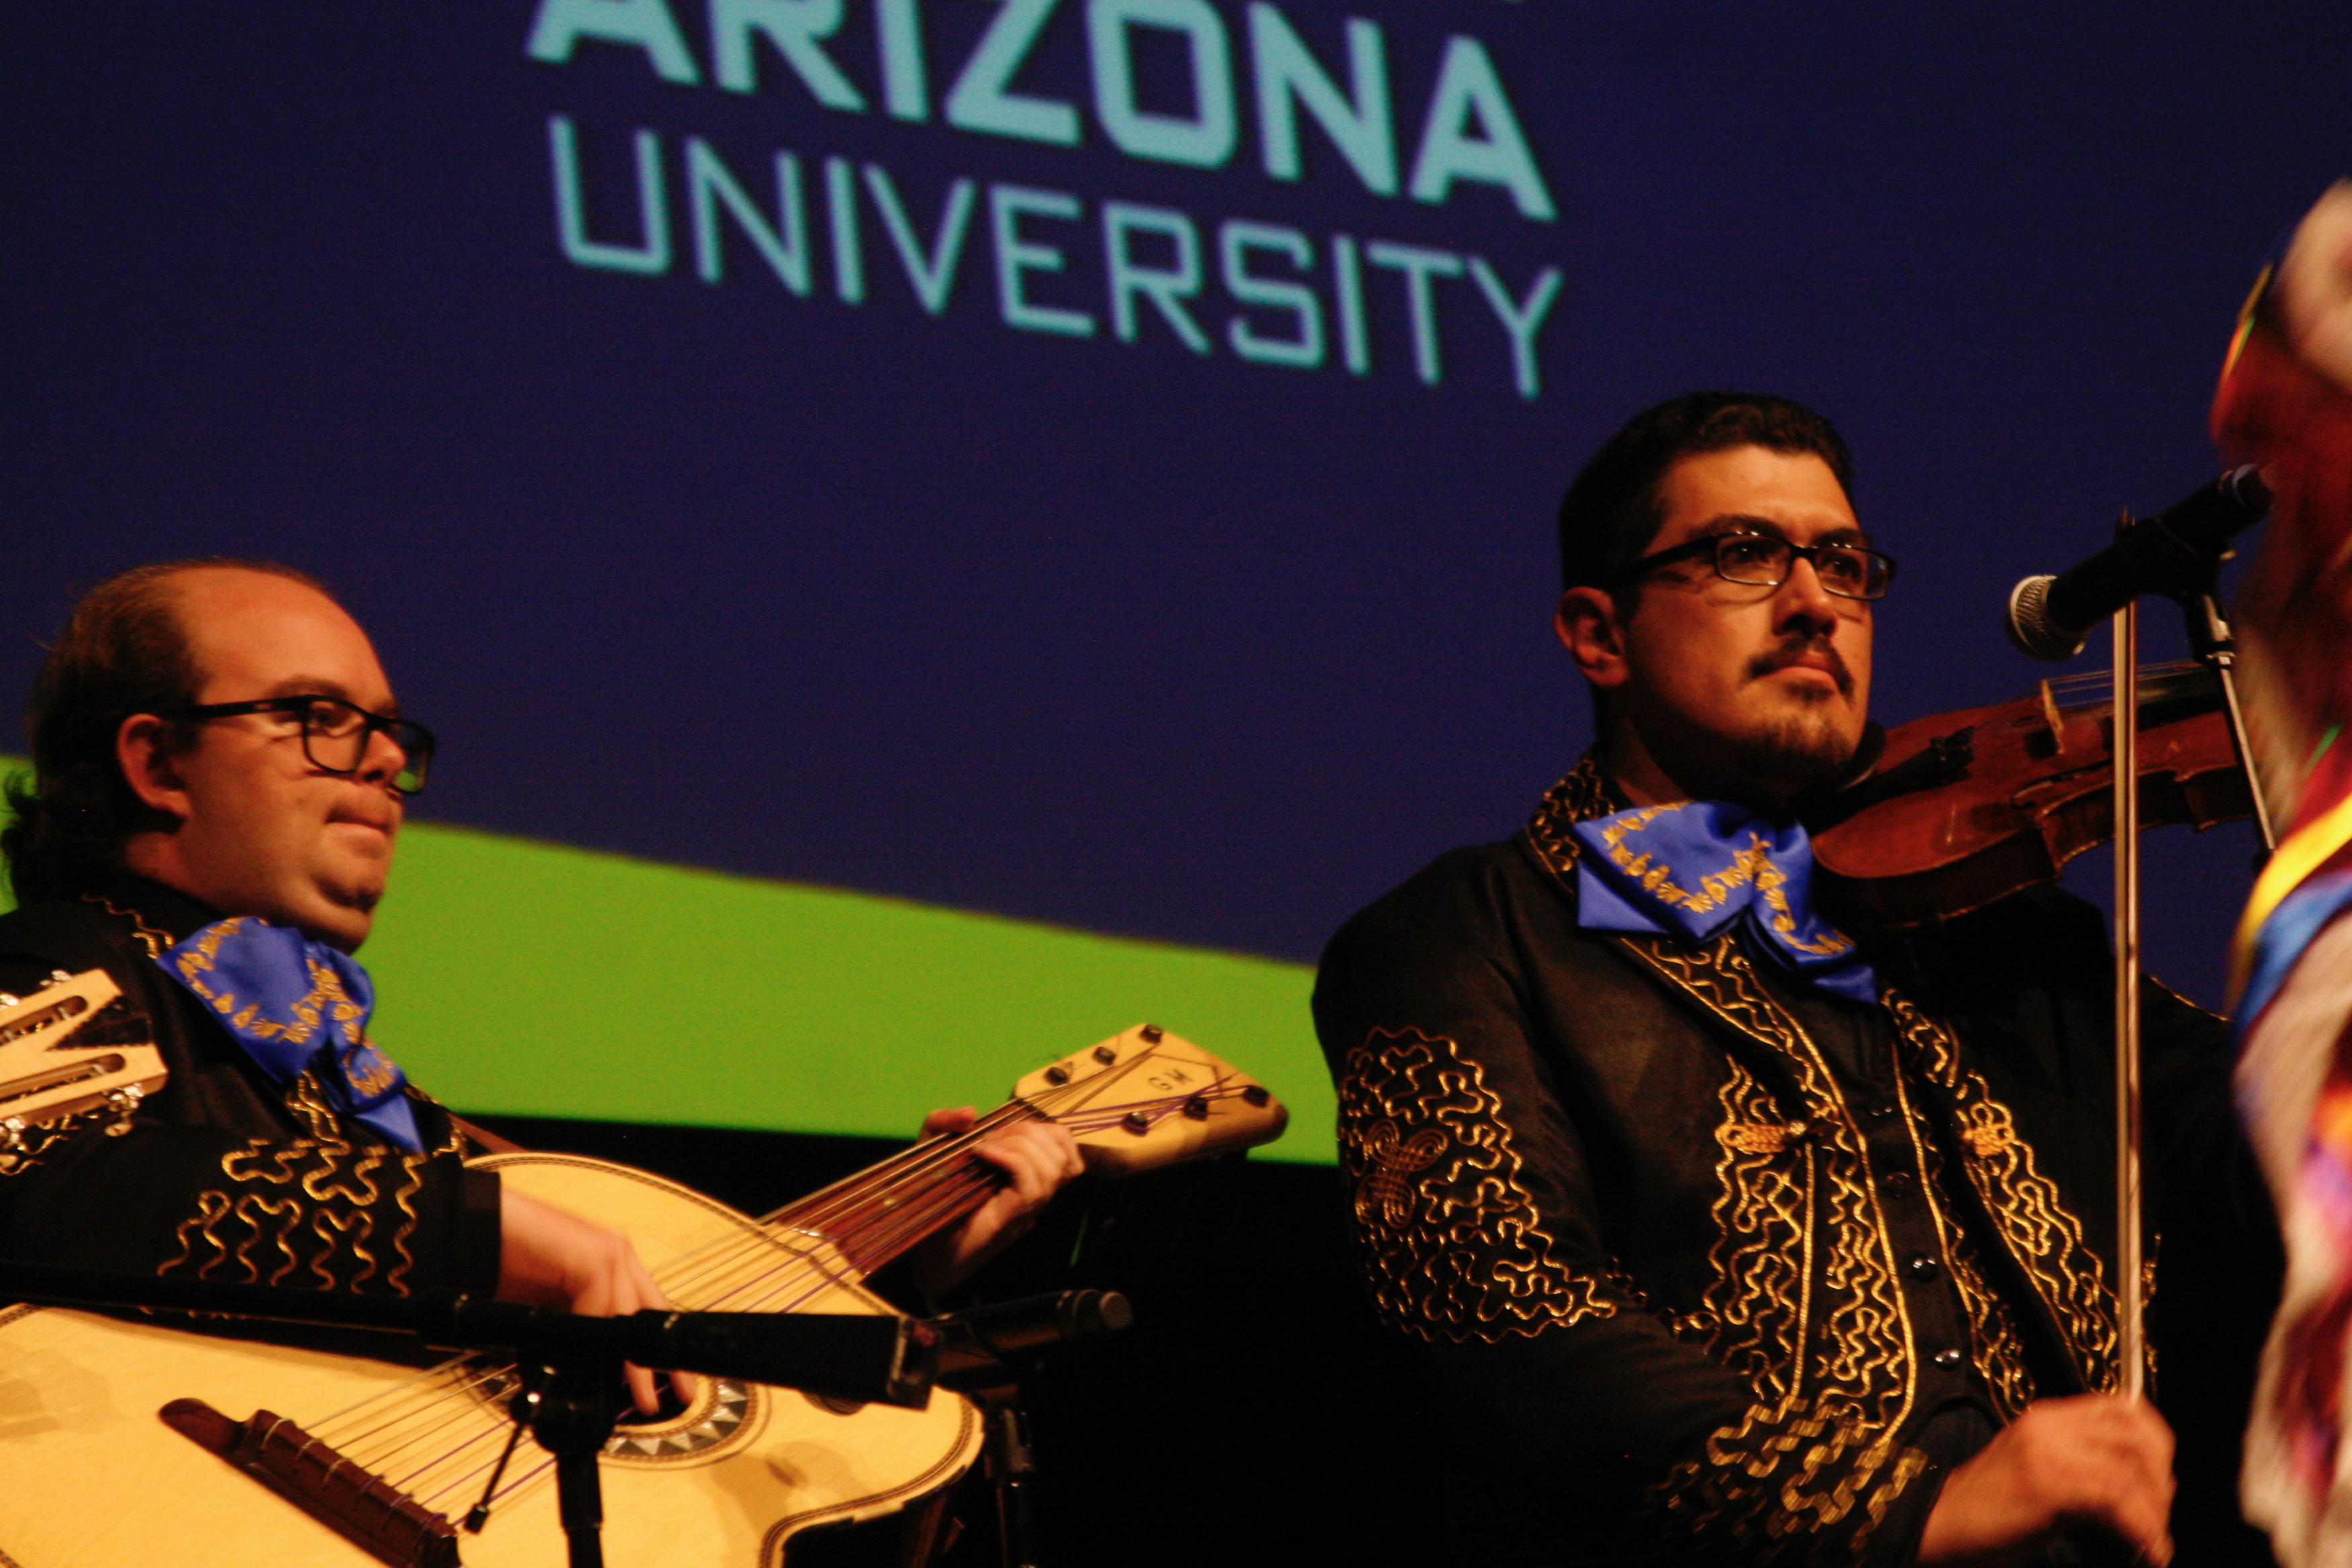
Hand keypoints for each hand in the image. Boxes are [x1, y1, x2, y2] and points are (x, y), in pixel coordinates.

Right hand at [496, 1186, 694, 1414]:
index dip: (660, 1350)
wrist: (476, 1231)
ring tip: (642, 1398)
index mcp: (613, 1267)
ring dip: (635, 1363)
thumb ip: (576, 1334)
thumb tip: (590, 1376)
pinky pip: (601, 1304)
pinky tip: (592, 1365)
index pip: (648, 1312)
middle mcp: (617, 1256)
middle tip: (679, 1396)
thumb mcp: (552, 1310)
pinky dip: (596, 1337)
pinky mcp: (590, 1255)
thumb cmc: (508, 1266)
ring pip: (632, 1315)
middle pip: (653, 1315)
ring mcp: (607, 1252)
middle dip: (666, 1361)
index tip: (673, 1385)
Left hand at [906, 1108, 1085, 1297]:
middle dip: (1029, 1132)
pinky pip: (1031, 1187)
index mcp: (1025, 1178)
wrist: (916, 1251)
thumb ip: (944, 1123)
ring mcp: (1026, 1211)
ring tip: (985, 1147)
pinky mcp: (1011, 1221)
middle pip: (1062, 1154)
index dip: (1044, 1129)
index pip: (1064, 1148)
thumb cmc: (926, 1203)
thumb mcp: (932, 1150)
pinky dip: (1011, 1160)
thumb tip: (971, 1112)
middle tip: (990, 1137)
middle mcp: (1033, 1196)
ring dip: (1019, 1144)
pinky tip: (983, 1154)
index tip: (1004, 1129)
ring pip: (1051, 1169)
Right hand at [1919, 1394, 2174, 1565]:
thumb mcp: (2037, 1473)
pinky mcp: (2049, 1482)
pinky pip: (2117, 1500)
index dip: (2155, 1441)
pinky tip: (2145, 1552)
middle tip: (2158, 1517)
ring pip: (2132, 1468)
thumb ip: (2078, 1465)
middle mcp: (2049, 1425)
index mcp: (2046, 1418)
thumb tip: (2140, 1489)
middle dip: (2162, 1478)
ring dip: (2154, 1513)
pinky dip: (2142, 1531)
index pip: (2121, 1407)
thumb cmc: (1986, 1513)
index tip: (2161, 1483)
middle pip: (2135, 1432)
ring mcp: (2048, 1451)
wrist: (1935, 1525)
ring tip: (2153, 1544)